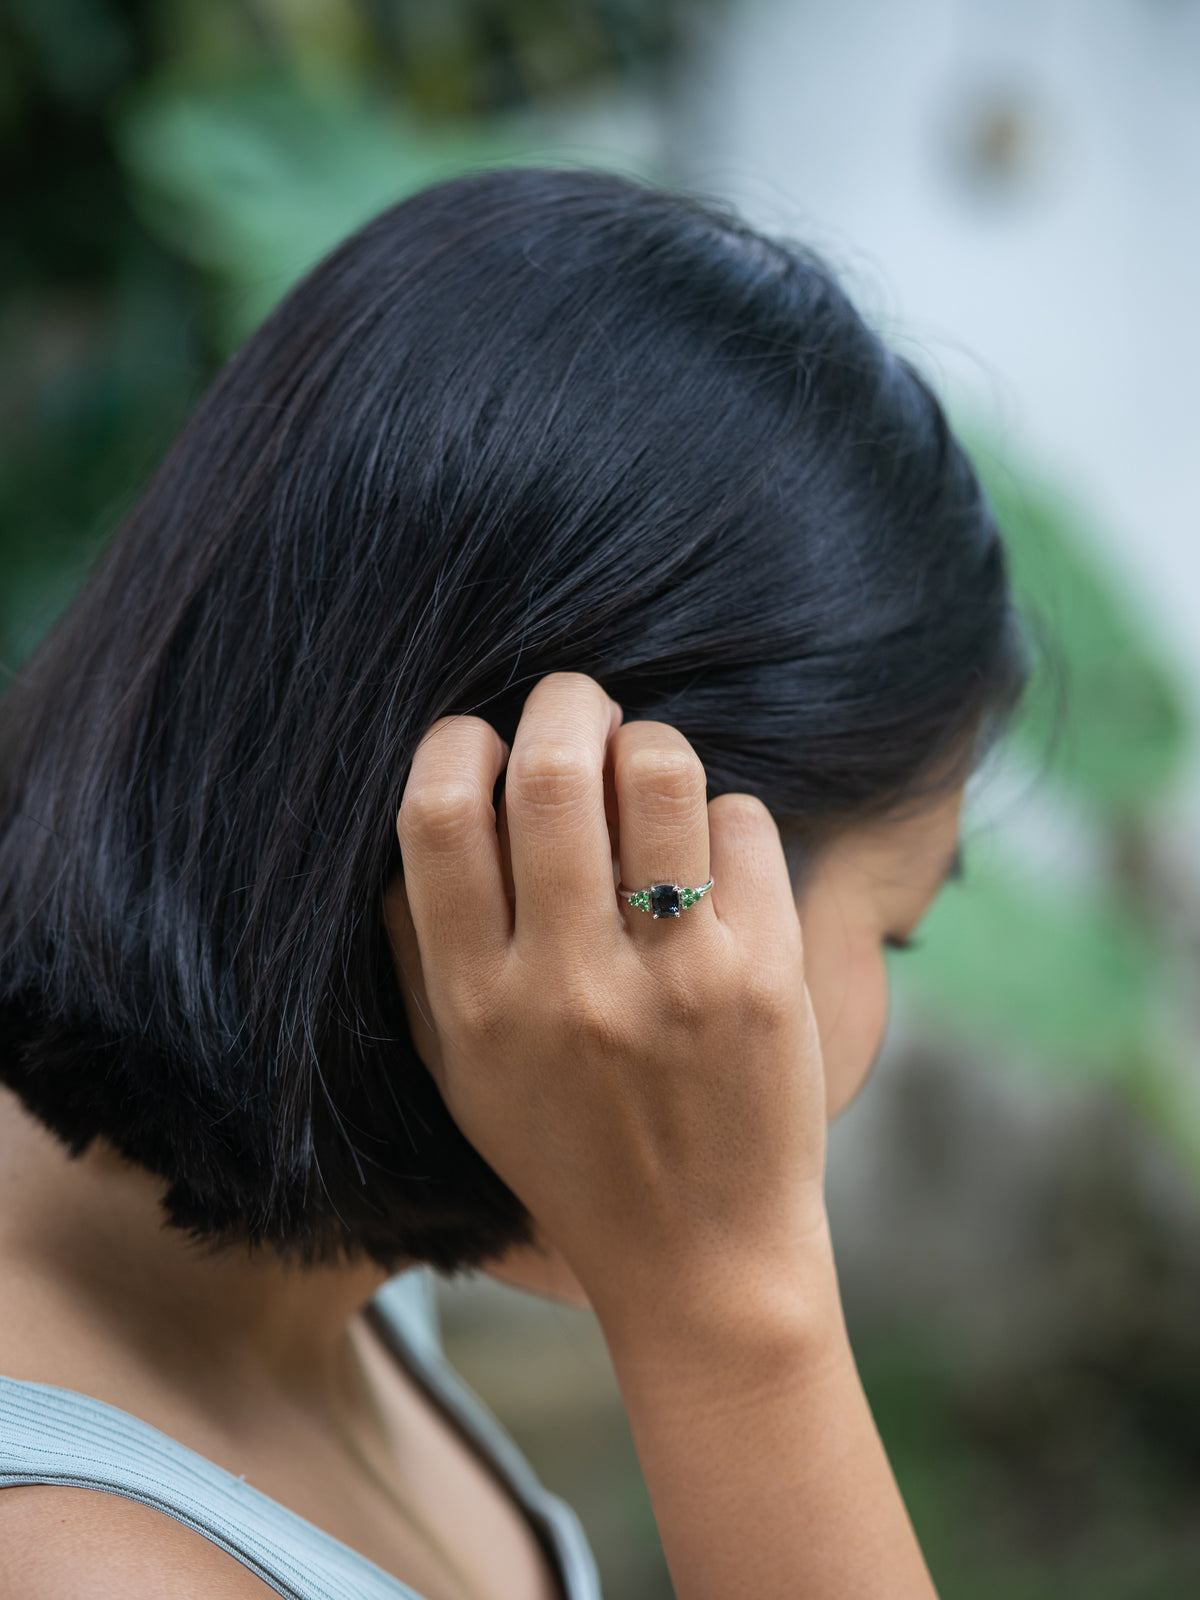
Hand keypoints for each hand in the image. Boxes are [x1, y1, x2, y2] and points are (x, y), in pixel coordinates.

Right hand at [384, 672, 827, 1319]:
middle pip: (556, 772)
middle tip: (576, 702)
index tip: (482, 742)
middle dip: (564, 702)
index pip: (441, 817)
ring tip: (645, 764)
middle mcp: (571, 986)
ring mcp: (678, 981)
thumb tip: (431, 810)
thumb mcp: (461, 1072)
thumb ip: (419, 951)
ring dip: (648, 741)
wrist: (699, 1260)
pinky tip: (711, 857)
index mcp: (477, 1003)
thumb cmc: (568, 1154)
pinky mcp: (766, 978)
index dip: (457, 744)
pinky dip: (724, 816)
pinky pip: (745, 826)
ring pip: (662, 774)